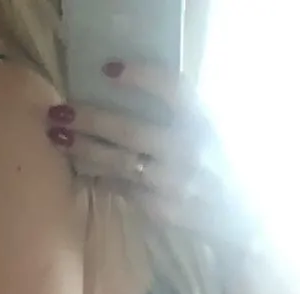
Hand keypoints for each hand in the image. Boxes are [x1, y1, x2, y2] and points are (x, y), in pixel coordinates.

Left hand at [46, 64, 261, 259]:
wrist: (241, 217)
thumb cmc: (218, 165)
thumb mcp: (211, 130)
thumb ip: (180, 114)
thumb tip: (126, 96)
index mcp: (204, 122)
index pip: (173, 90)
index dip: (141, 77)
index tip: (108, 69)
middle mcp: (189, 150)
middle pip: (131, 130)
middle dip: (91, 120)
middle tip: (59, 112)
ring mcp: (173, 183)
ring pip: (120, 164)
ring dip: (85, 150)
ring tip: (58, 138)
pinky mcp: (162, 209)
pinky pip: (123, 188)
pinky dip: (99, 177)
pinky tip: (79, 168)